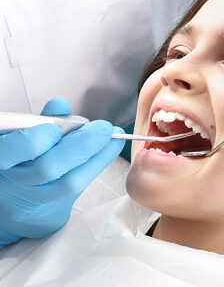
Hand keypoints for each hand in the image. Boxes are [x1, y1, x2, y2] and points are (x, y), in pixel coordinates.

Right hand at [0, 98, 124, 247]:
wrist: (12, 201)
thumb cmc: (20, 161)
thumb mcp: (23, 138)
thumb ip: (41, 122)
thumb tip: (60, 105)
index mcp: (1, 159)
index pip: (9, 152)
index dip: (34, 141)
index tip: (55, 129)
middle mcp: (12, 184)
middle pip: (47, 169)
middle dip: (82, 145)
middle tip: (105, 128)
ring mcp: (31, 203)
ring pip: (69, 184)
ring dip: (97, 158)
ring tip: (113, 140)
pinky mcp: (49, 217)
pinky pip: (79, 193)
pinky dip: (95, 169)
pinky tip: (106, 154)